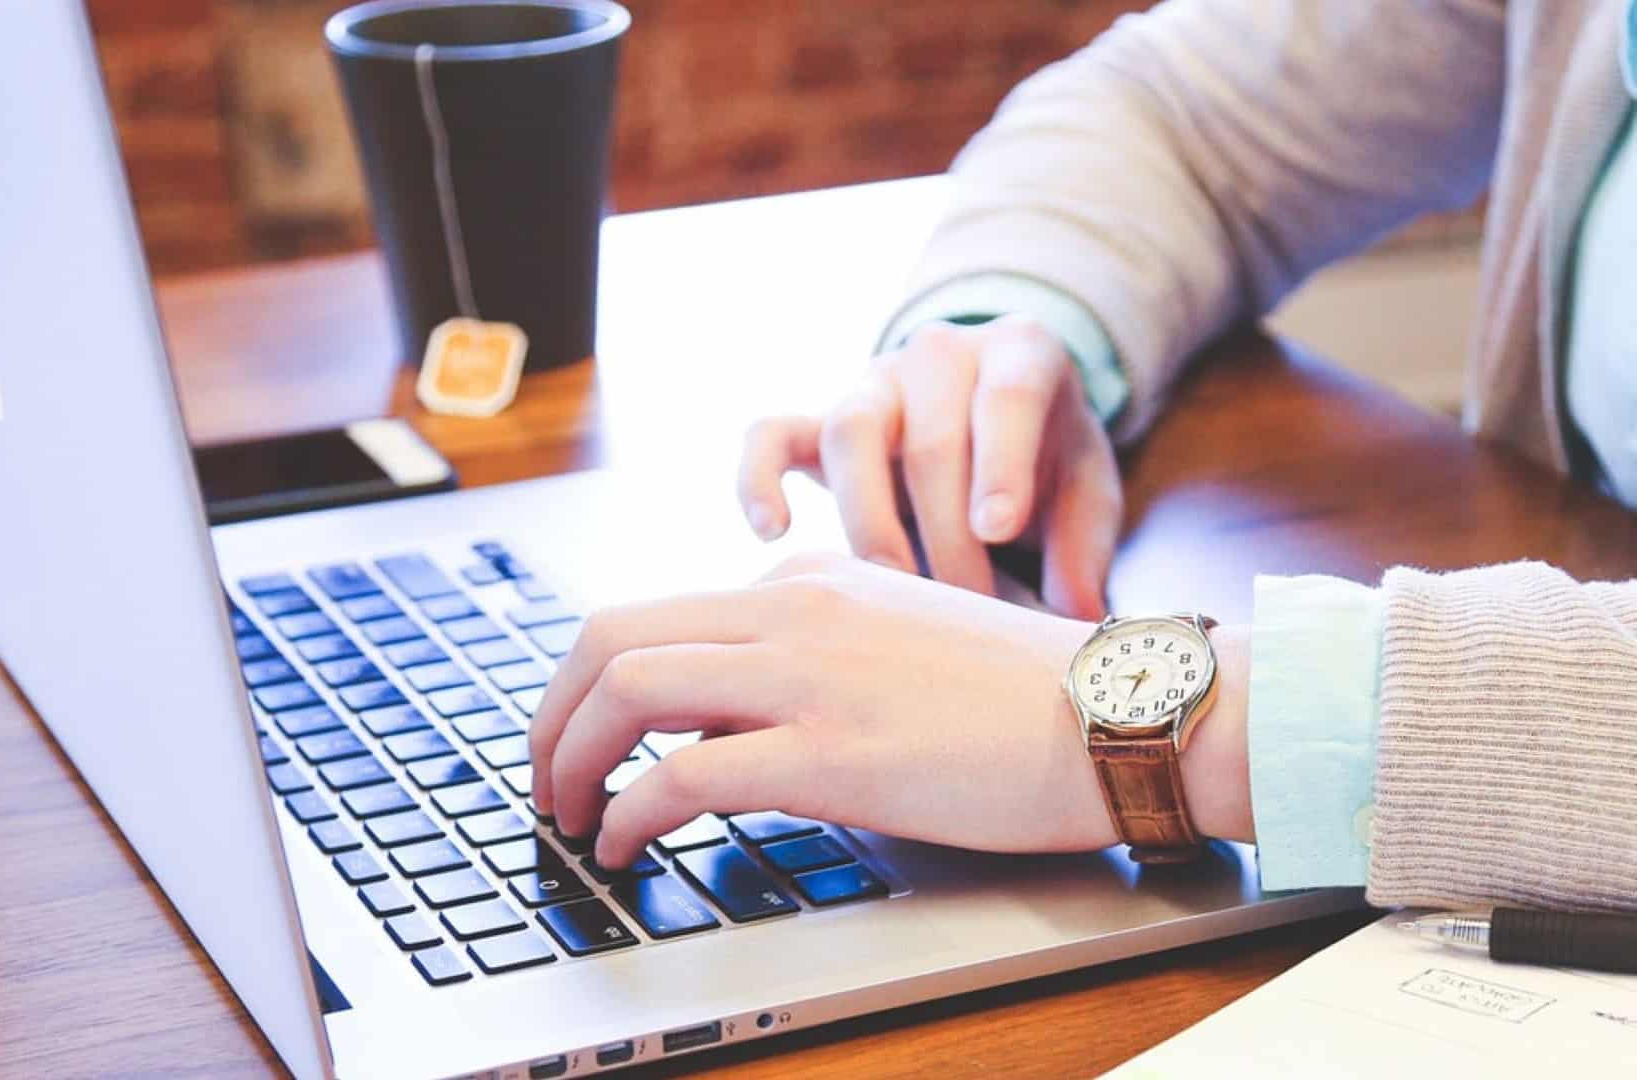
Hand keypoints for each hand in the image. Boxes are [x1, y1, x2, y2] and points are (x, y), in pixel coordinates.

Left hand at [529, 554, 1250, 867]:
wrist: (1117, 712)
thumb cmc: (1020, 695)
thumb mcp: (893, 640)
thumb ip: (805, 659)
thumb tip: (715, 721)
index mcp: (804, 583)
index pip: (653, 614)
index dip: (591, 684)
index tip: (580, 736)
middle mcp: (791, 610)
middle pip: (612, 635)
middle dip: (552, 712)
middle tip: (542, 776)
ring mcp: (808, 677)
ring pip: (628, 689)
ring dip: (570, 757)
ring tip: (567, 815)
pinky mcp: (831, 752)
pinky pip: (683, 773)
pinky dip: (629, 813)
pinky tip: (625, 846)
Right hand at [737, 315, 1122, 617]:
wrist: (995, 416)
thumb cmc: (1046, 459)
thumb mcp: (1087, 488)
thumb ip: (1085, 546)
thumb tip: (1077, 616)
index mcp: (1020, 352)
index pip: (1006, 396)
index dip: (1000, 462)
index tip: (997, 529)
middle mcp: (940, 354)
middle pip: (929, 438)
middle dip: (947, 534)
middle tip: (968, 608)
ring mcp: (873, 384)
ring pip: (850, 433)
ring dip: (870, 522)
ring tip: (893, 591)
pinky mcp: (818, 420)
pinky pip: (769, 435)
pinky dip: (758, 478)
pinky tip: (772, 533)